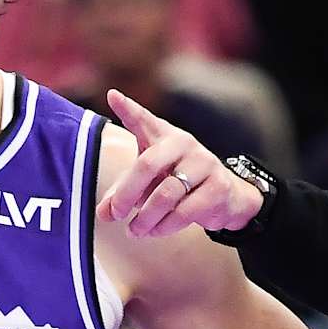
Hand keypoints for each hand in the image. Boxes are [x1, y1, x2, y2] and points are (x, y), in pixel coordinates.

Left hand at [100, 92, 262, 239]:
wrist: (225, 197)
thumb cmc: (177, 183)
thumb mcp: (148, 185)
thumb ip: (122, 196)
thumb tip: (103, 215)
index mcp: (163, 136)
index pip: (143, 119)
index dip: (128, 109)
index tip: (113, 96)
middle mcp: (183, 143)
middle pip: (147, 165)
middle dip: (126, 193)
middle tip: (115, 214)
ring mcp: (203, 163)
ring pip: (165, 194)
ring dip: (146, 218)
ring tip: (135, 231)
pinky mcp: (217, 187)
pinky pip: (184, 212)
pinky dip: (164, 227)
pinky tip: (154, 232)